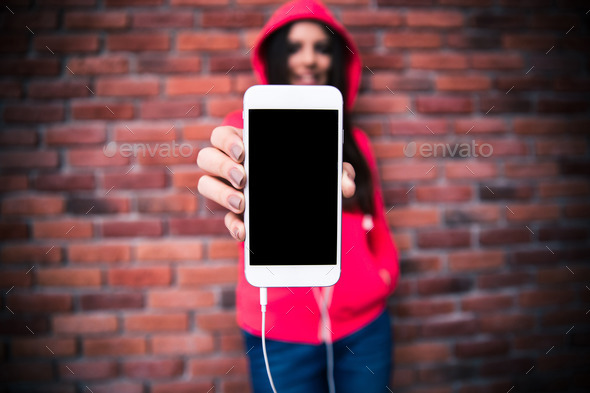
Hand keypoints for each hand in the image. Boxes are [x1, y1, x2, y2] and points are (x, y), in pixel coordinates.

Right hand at [197, 126, 355, 241]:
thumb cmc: (311, 178)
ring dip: (220, 193)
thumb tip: (347, 184)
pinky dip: (233, 226)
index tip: (244, 151)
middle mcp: (233, 166)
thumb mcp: (324, 171)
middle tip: (243, 177)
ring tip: (242, 203)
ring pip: (206, 184)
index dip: (227, 140)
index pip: (223, 135)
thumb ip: (337, 171)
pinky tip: (245, 232)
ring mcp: (230, 191)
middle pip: (207, 156)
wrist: (307, 215)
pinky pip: (225, 220)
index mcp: (250, 146)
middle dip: (221, 165)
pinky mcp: (236, 217)